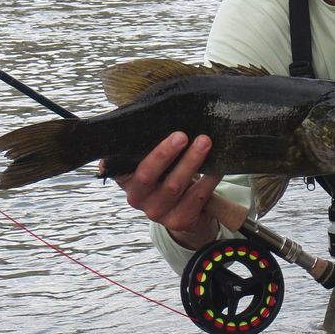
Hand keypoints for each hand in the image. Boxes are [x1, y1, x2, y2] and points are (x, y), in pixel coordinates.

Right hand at [110, 132, 222, 249]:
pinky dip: (208, 181)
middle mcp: (136, 198)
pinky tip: (216, 167)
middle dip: (164, 153)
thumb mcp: (155, 161)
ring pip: (174, 186)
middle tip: (181, 135)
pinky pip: (196, 199)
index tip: (132, 135)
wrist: (186, 209)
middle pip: (147, 175)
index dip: (117, 156)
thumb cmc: (168, 174)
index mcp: (126, 179)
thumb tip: (141, 112)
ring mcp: (157, 212)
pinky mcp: (178, 221)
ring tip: (204, 142)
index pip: (117, 165)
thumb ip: (146, 142)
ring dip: (191, 161)